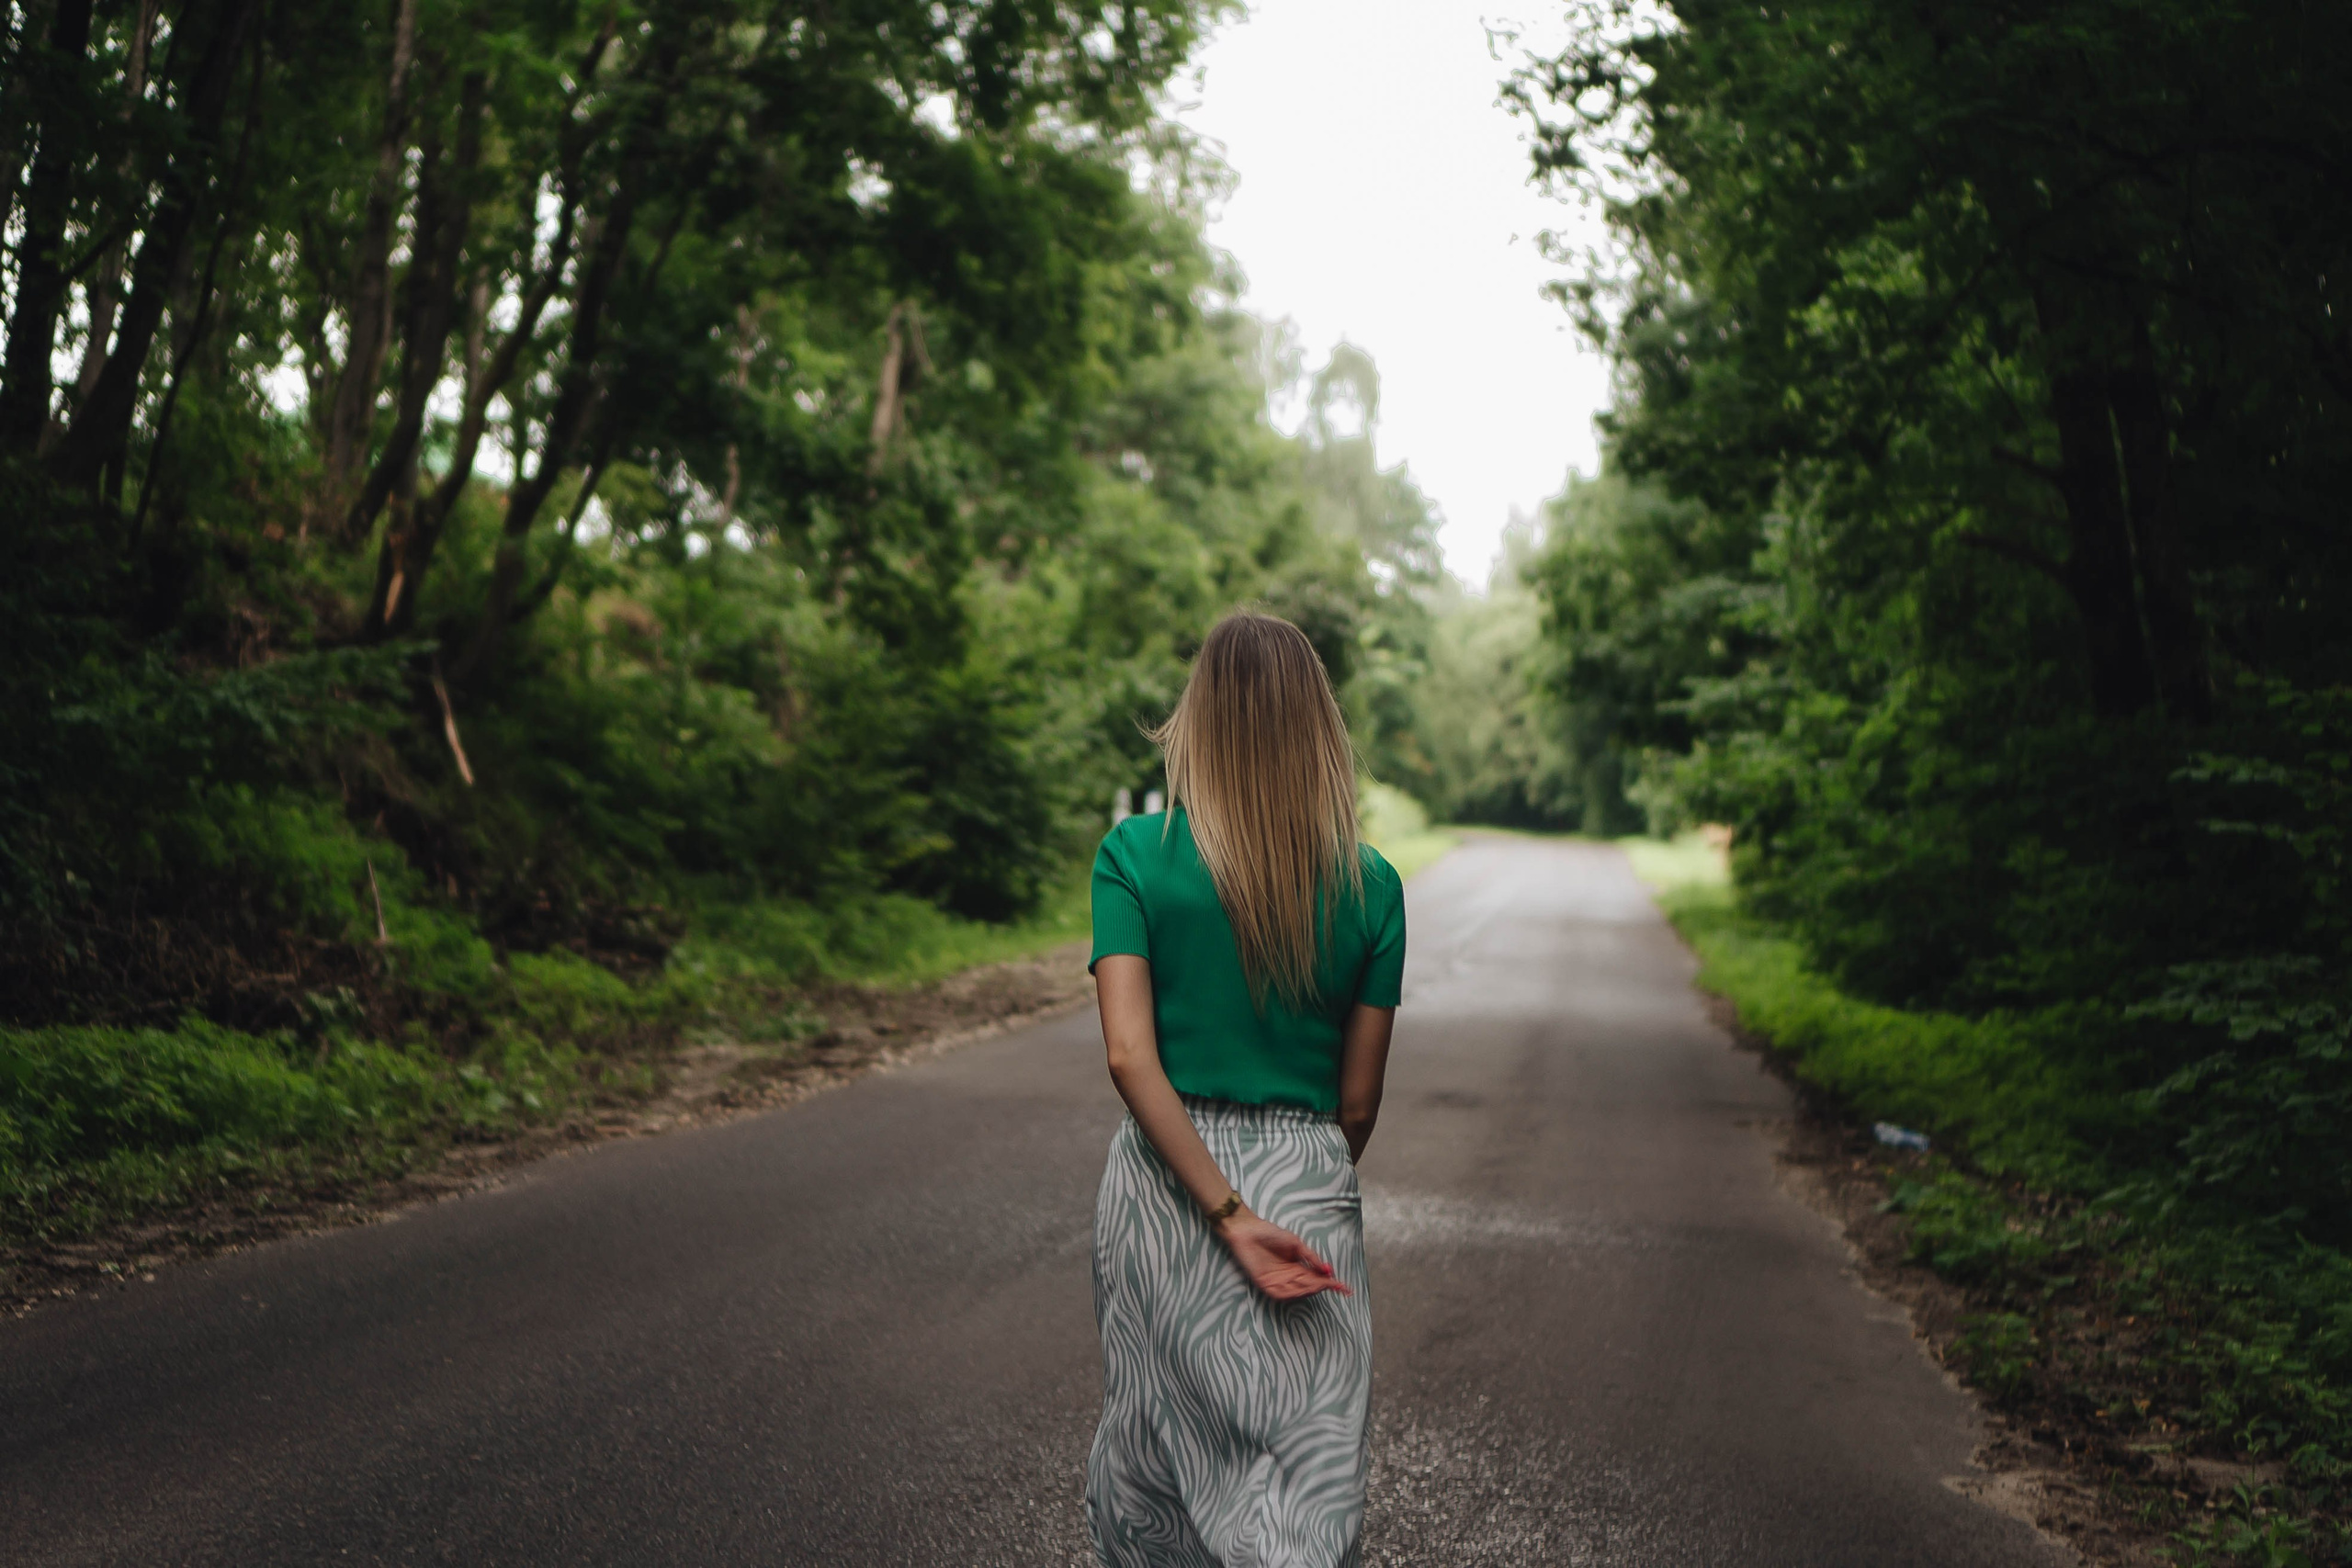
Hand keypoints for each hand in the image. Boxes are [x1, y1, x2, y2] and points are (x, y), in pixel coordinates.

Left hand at [1216, 1211, 1351, 1300]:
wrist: (1248, 1231)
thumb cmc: (1270, 1233)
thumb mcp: (1296, 1244)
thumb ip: (1311, 1257)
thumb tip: (1328, 1270)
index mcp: (1297, 1267)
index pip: (1316, 1278)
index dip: (1330, 1283)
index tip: (1345, 1288)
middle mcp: (1289, 1277)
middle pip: (1309, 1286)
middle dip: (1321, 1287)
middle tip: (1331, 1284)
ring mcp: (1277, 1282)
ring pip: (1297, 1292)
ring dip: (1308, 1289)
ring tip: (1319, 1284)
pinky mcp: (1265, 1284)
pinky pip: (1281, 1293)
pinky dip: (1291, 1292)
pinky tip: (1301, 1286)